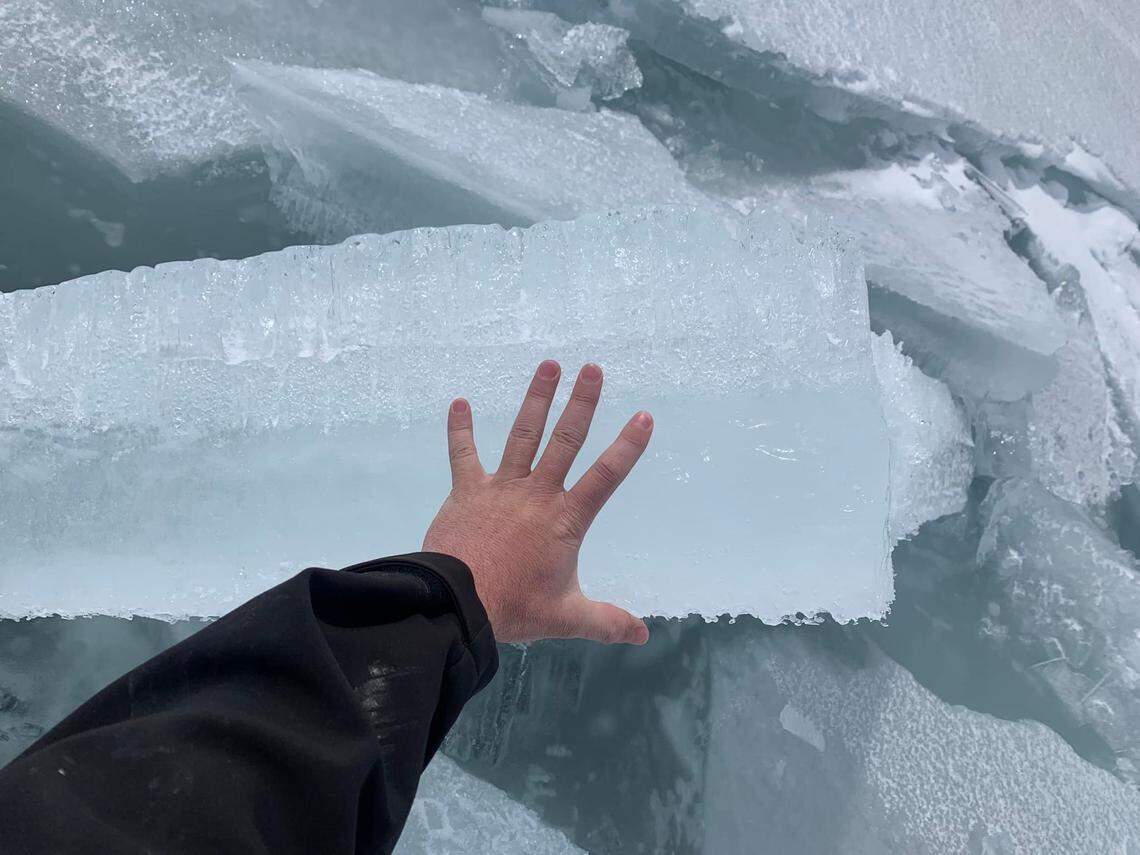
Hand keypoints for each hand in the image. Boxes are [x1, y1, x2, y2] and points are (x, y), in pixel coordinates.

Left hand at [423, 360, 653, 644]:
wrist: (458, 603)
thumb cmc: (514, 607)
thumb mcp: (568, 617)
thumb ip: (607, 622)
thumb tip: (643, 635)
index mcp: (565, 519)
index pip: (605, 476)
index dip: (627, 446)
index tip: (644, 416)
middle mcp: (537, 493)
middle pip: (565, 441)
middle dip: (581, 403)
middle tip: (592, 369)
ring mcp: (501, 488)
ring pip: (522, 435)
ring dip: (536, 400)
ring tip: (549, 365)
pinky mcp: (467, 491)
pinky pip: (463, 455)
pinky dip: (459, 429)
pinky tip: (457, 402)